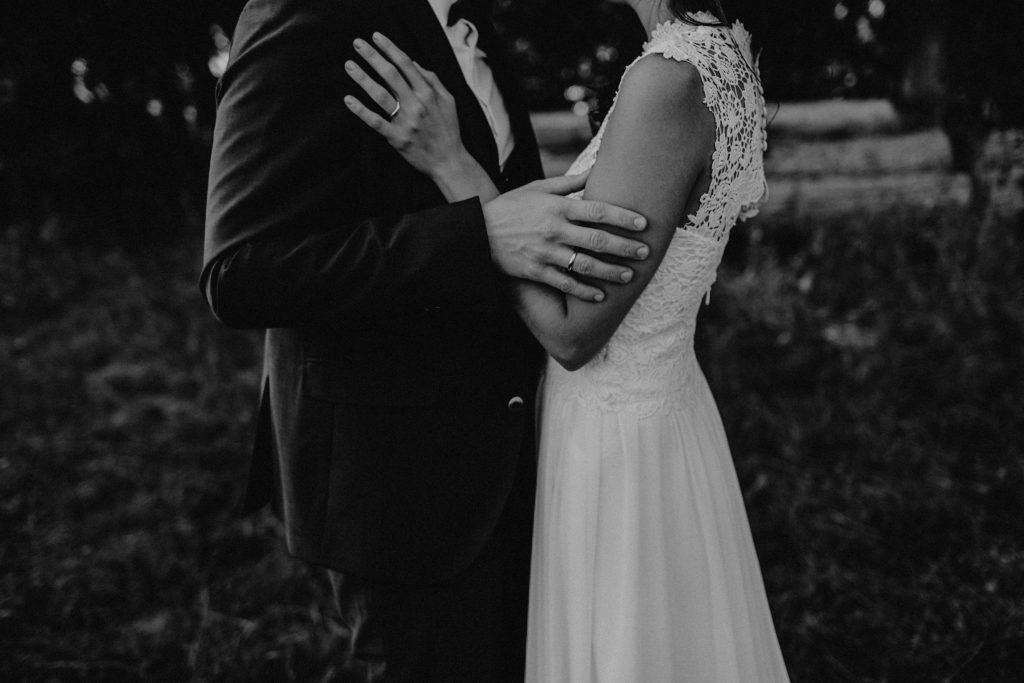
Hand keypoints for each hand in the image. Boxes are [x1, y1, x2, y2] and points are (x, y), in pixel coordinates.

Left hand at [344, 33, 466, 179]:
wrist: (449, 162)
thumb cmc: (448, 130)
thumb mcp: (448, 101)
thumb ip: (432, 80)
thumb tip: (413, 63)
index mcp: (429, 93)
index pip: (406, 64)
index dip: (389, 48)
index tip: (376, 37)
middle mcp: (417, 104)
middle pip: (390, 74)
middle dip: (373, 57)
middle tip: (357, 44)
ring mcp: (406, 121)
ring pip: (380, 95)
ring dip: (363, 78)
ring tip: (349, 65)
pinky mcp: (397, 138)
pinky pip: (375, 122)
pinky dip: (361, 110)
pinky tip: (349, 99)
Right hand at [484, 173, 649, 301]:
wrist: (479, 231)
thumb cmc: (512, 206)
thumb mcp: (538, 188)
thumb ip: (569, 183)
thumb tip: (596, 167)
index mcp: (557, 207)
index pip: (598, 210)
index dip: (623, 217)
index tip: (643, 224)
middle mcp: (555, 230)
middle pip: (597, 240)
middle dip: (625, 247)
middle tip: (646, 253)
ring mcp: (546, 253)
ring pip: (585, 265)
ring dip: (610, 272)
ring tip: (630, 276)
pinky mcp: (537, 271)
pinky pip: (566, 284)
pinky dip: (584, 291)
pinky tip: (600, 296)